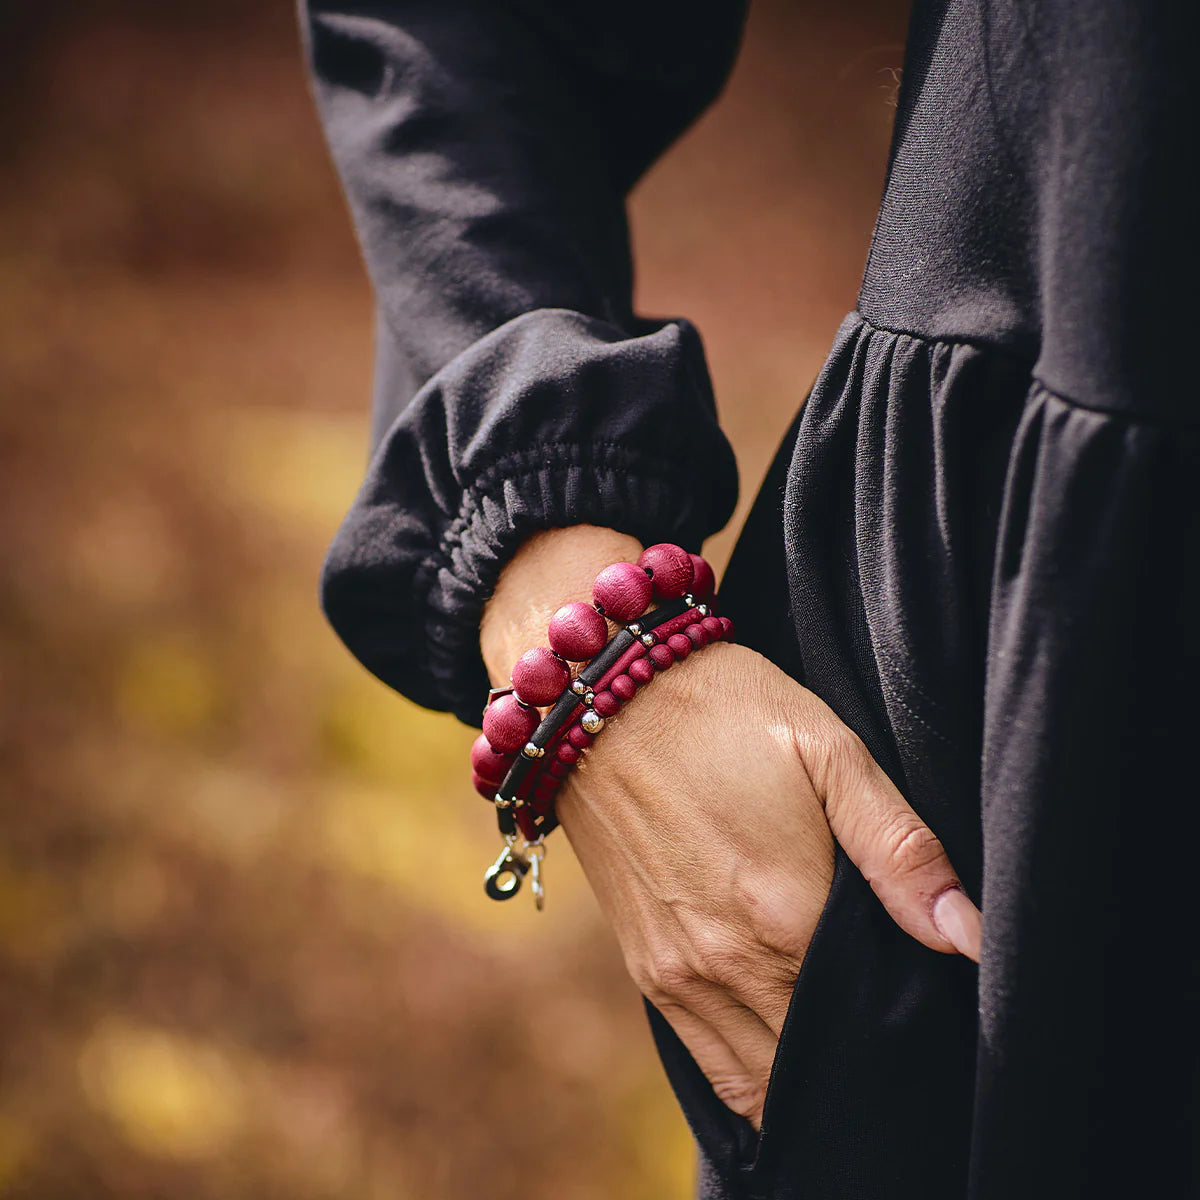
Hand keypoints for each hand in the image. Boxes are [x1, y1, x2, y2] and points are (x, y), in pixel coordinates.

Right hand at [482, 528, 981, 1129]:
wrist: (600, 701)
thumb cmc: (725, 713)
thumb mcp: (828, 751)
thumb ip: (901, 849)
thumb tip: (971, 938)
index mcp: (791, 915)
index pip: (872, 1023)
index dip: (911, 1027)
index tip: (932, 1015)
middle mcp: (733, 965)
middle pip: (819, 1065)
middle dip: (863, 1063)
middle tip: (899, 1038)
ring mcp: (681, 975)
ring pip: (764, 1085)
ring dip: (808, 1081)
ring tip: (847, 1053)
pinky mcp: (648, 969)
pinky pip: (711, 1066)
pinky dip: (754, 1080)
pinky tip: (786, 1056)